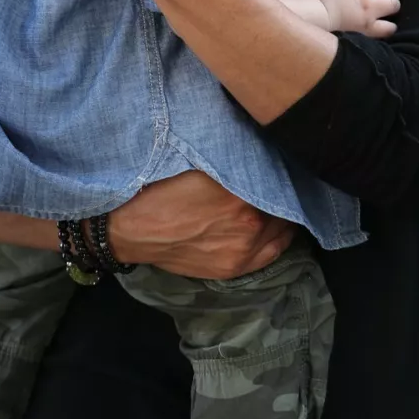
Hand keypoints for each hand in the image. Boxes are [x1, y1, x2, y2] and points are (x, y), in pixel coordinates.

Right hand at [109, 170, 294, 279]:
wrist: (133, 229)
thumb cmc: (162, 190)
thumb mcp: (202, 163)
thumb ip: (236, 160)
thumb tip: (263, 151)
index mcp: (241, 193)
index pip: (282, 178)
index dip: (285, 168)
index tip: (284, 161)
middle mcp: (249, 223)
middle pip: (285, 205)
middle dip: (284, 192)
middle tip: (283, 180)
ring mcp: (244, 250)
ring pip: (283, 229)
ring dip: (284, 215)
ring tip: (281, 203)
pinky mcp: (235, 267)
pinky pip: (274, 253)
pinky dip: (281, 238)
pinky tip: (280, 227)